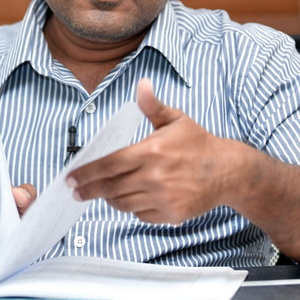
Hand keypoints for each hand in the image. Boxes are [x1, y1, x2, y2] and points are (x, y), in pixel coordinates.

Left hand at [66, 78, 231, 224]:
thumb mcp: (175, 119)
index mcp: (151, 151)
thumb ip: (152, 105)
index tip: (71, 178)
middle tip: (77, 191)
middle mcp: (155, 177)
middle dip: (89, 190)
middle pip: (111, 188)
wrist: (227, 171)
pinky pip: (141, 215)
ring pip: (123, 204)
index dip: (87, 173)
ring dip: (111, 198)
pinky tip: (135, 196)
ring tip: (106, 191)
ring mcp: (163, 198)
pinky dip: (133, 208)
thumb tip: (141, 84)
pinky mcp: (170, 214)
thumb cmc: (199, 144)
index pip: (109, 165)